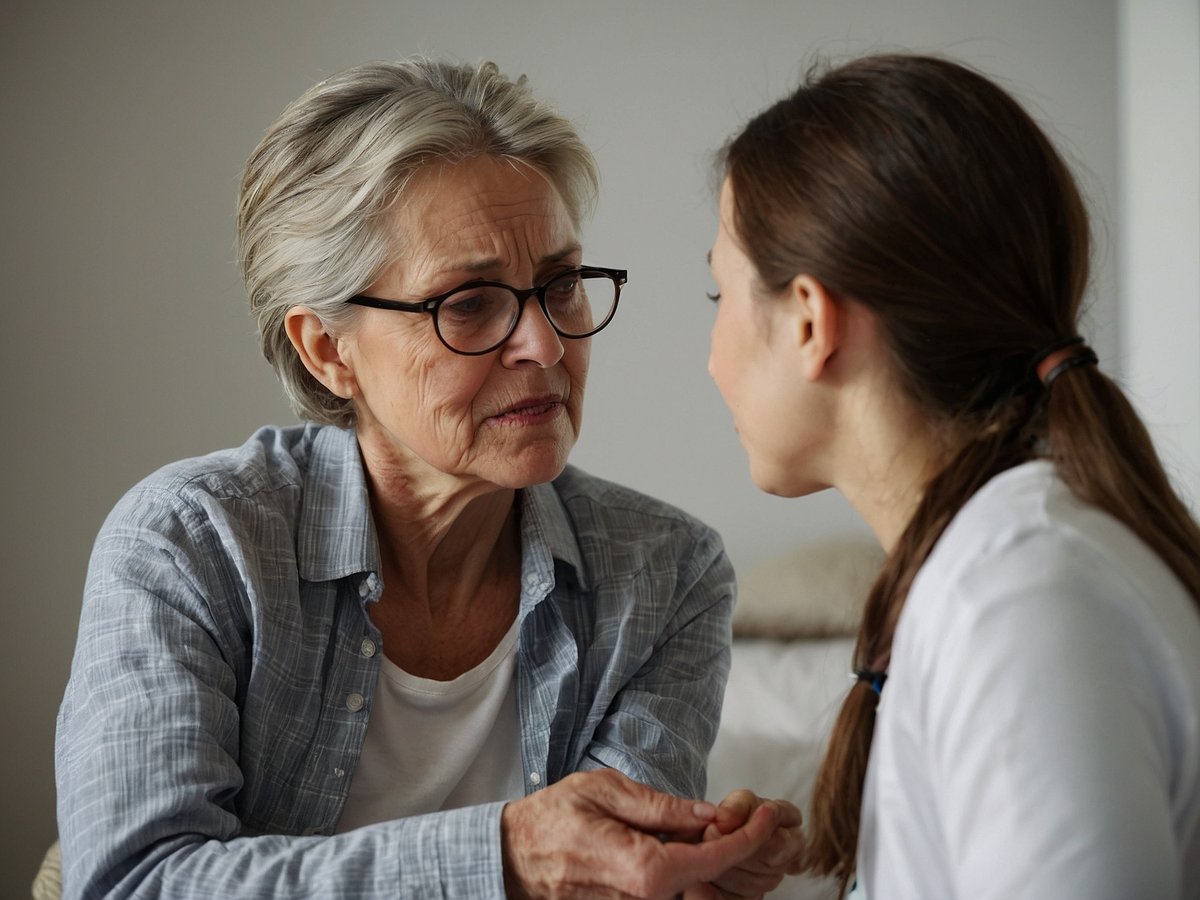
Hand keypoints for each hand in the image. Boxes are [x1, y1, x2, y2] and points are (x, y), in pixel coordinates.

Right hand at [501, 769, 781, 898]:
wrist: (511, 857)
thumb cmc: (553, 818)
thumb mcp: (606, 791)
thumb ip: (663, 807)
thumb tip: (710, 814)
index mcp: (645, 870)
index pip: (716, 860)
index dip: (751, 836)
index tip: (770, 814)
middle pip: (711, 880)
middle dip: (732, 848)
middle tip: (733, 815)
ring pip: (693, 889)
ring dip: (707, 860)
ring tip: (701, 828)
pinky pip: (669, 892)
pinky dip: (684, 872)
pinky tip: (675, 844)